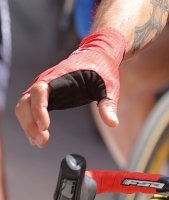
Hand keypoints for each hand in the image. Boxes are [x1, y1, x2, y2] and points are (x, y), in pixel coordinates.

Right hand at [16, 28, 125, 146]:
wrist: (98, 56)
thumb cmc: (103, 69)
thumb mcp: (109, 86)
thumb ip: (108, 104)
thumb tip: (113, 123)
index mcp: (61, 76)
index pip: (39, 90)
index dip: (38, 109)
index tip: (45, 126)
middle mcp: (47, 81)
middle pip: (25, 102)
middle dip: (30, 123)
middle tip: (43, 141)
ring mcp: (44, 89)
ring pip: (24, 108)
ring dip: (28, 126)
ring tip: (41, 143)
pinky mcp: (46, 96)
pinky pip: (30, 110)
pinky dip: (31, 124)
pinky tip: (39, 138)